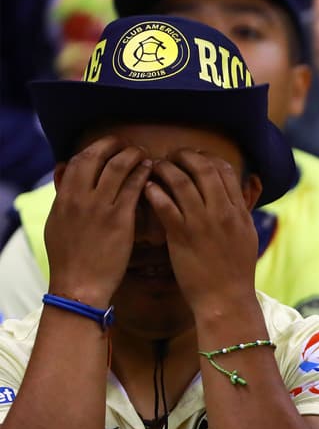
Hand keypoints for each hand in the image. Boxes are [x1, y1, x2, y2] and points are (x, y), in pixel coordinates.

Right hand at [45, 136, 151, 305]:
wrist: (80, 284)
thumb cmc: (69, 257)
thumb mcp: (56, 222)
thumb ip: (62, 195)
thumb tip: (62, 170)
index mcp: (64, 197)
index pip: (78, 160)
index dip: (95, 148)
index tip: (108, 146)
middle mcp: (80, 197)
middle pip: (97, 157)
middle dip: (115, 145)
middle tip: (129, 145)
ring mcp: (101, 207)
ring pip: (119, 167)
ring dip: (134, 156)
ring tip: (144, 154)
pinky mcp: (121, 219)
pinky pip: (134, 188)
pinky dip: (144, 175)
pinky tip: (151, 171)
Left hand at [142, 148, 259, 310]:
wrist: (226, 299)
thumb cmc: (235, 271)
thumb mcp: (247, 235)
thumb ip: (243, 209)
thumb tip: (247, 186)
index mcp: (239, 211)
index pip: (225, 170)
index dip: (207, 157)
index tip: (194, 158)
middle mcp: (222, 212)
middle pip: (204, 168)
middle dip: (184, 156)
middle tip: (171, 156)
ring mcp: (201, 223)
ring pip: (181, 181)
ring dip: (165, 169)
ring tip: (154, 168)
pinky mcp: (181, 236)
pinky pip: (165, 204)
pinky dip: (154, 192)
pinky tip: (147, 189)